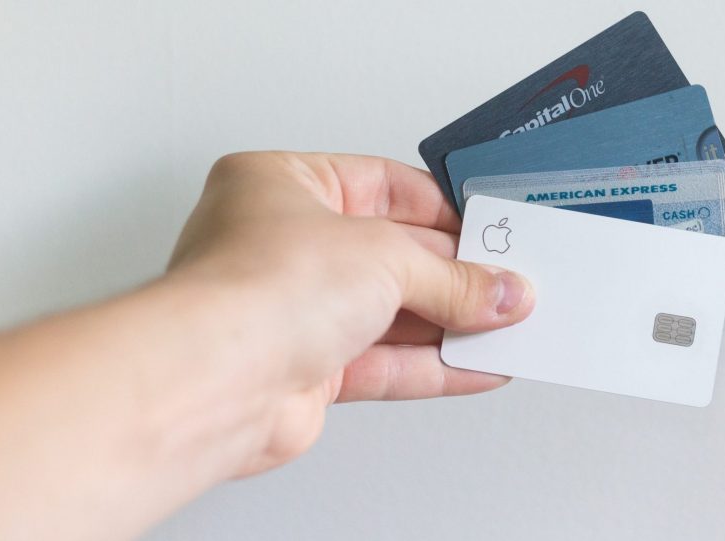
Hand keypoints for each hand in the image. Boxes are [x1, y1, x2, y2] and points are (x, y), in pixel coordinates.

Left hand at [167, 151, 535, 475]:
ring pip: (390, 314)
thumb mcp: (384, 257)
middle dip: (454, 274)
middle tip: (509, 283)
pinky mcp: (306, 370)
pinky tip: (480, 366)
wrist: (215, 382)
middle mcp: (282, 245)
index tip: (488, 229)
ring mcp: (293, 310)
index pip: (381, 185)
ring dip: (451, 323)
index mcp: (282, 185)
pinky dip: (434, 366)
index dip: (441, 208)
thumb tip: (500, 292)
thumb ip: (451, 277)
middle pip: (391, 254)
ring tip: (508, 327)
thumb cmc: (258, 288)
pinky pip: (384, 363)